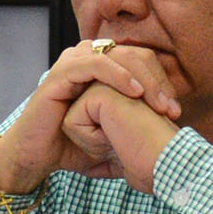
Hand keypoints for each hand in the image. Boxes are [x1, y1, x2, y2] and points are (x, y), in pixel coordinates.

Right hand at [0, 38, 183, 197]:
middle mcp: (87, 59)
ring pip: (119, 56)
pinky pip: (95, 64)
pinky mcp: (60, 73)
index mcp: (100, 68)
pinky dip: (119, 76)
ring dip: (143, 78)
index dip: (162, 82)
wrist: (37, 158)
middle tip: (171, 110)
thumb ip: (135, 128)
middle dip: (158, 82)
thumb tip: (169, 134)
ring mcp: (72, 63)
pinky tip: (135, 93)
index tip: (175, 111)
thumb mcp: (112, 136)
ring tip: (157, 103)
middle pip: (134, 55)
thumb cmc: (71, 146)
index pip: (142, 61)